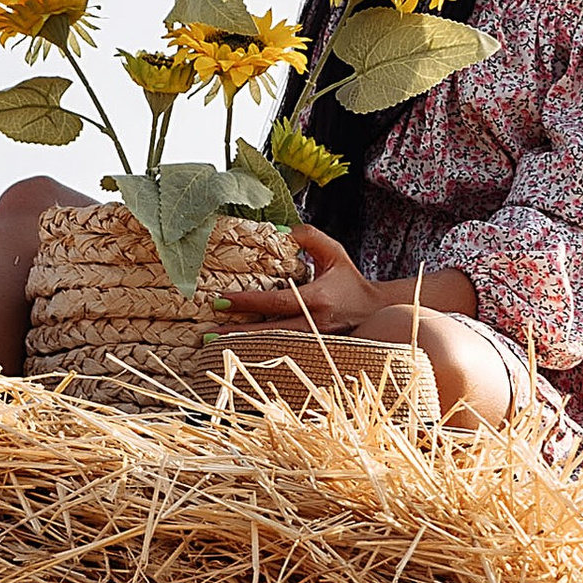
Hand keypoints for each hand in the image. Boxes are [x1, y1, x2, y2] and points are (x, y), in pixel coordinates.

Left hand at [210, 222, 381, 338]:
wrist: (377, 312)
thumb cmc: (351, 281)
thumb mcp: (334, 253)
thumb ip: (310, 237)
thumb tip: (281, 230)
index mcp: (317, 299)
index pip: (275, 302)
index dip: (246, 302)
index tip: (220, 301)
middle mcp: (314, 324)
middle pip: (268, 332)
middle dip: (236, 333)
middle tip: (206, 334)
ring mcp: (314, 342)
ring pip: (272, 347)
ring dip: (243, 346)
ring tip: (214, 345)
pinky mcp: (313, 351)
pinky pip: (281, 351)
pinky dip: (258, 352)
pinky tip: (237, 351)